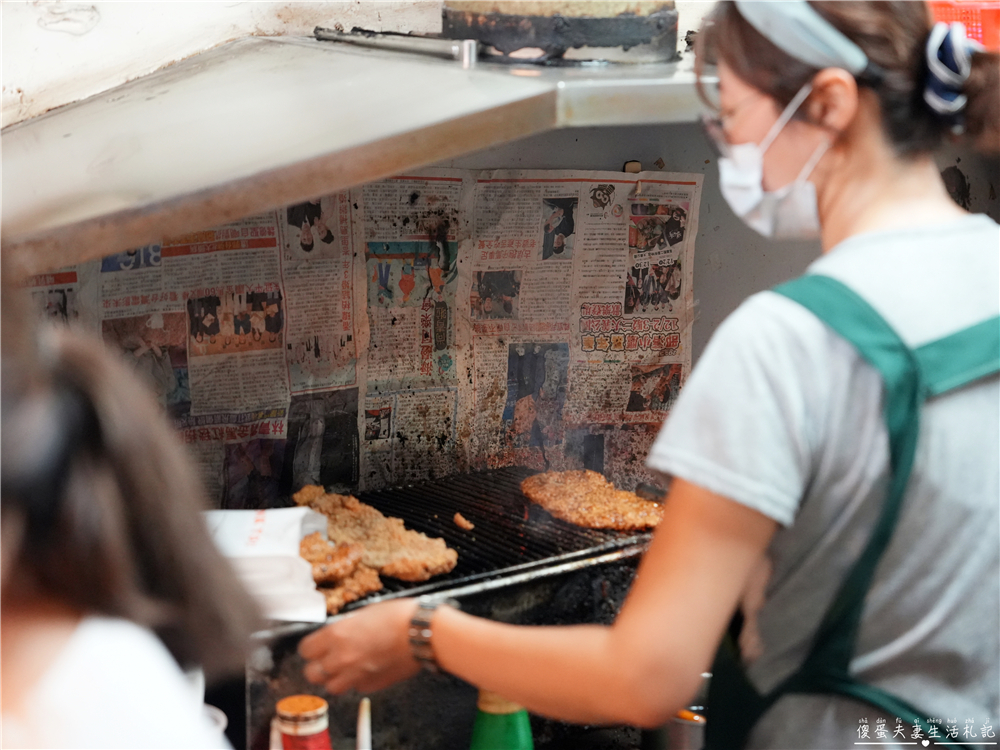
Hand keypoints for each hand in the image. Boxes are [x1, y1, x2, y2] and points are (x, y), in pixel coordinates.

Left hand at [299, 598, 419, 693]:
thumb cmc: (398, 616)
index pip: (305, 650)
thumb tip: (338, 635)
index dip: (310, 648)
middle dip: (317, 667)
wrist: (420, 632)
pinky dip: (357, 682)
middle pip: (312, 674)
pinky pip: (356, 688)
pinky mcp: (372, 685)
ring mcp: (356, 675)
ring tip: (343, 669)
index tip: (314, 647)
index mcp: (337, 635)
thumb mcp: (364, 613)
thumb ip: (345, 628)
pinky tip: (365, 670)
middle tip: (324, 660)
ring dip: (334, 678)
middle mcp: (341, 658)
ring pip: (331, 687)